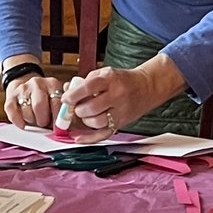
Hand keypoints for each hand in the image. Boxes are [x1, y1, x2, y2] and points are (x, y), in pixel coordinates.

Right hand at [2, 65, 65, 128]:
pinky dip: (18, 121)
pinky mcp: (11, 95)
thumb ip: (65, 110)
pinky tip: (23, 125)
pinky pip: (12, 110)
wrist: (27, 86)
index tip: (59, 127)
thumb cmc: (46, 99)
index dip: (58, 118)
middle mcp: (37, 83)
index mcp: (52, 84)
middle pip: (39, 105)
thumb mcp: (58, 99)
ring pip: (26, 110)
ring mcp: (23, 88)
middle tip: (44, 123)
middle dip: (42, 120)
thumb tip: (68, 126)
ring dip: (31, 120)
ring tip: (35, 119)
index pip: (57, 102)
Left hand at [59, 59, 177, 135]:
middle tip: (76, 108)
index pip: (88, 87)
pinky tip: (79, 138)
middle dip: (79, 110)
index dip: (73, 95)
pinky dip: (89, 138)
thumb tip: (66, 90)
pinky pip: (104, 134)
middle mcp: (116, 96)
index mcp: (110, 80)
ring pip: (97, 122)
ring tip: (84, 115)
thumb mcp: (104, 73)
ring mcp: (120, 111)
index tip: (66, 99)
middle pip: (92, 108)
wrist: (146, 87)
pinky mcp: (121, 123)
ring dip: (85, 121)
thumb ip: (85, 82)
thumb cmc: (123, 80)